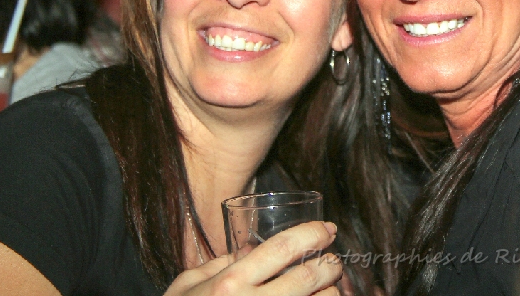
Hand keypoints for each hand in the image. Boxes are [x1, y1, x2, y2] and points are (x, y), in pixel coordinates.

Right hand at [164, 221, 342, 295]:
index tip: (327, 230)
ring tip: (327, 287)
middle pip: (308, 277)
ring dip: (329, 292)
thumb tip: (247, 249)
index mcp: (230, 283)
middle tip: (333, 261)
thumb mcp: (187, 287)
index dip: (312, 234)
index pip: (282, 248)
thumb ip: (217, 264)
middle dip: (329, 264)